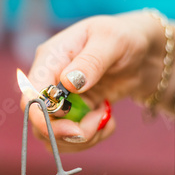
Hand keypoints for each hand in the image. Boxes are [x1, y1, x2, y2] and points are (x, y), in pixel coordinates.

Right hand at [20, 11, 167, 151]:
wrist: (143, 52)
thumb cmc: (125, 36)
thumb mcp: (112, 40)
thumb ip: (91, 61)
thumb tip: (69, 83)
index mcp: (50, 58)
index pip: (31, 94)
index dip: (44, 117)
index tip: (73, 128)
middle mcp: (49, 81)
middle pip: (39, 120)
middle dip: (67, 133)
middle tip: (98, 124)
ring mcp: (60, 99)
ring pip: (53, 135)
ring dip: (81, 138)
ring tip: (105, 118)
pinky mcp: (74, 113)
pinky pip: (70, 138)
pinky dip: (91, 137)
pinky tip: (107, 120)